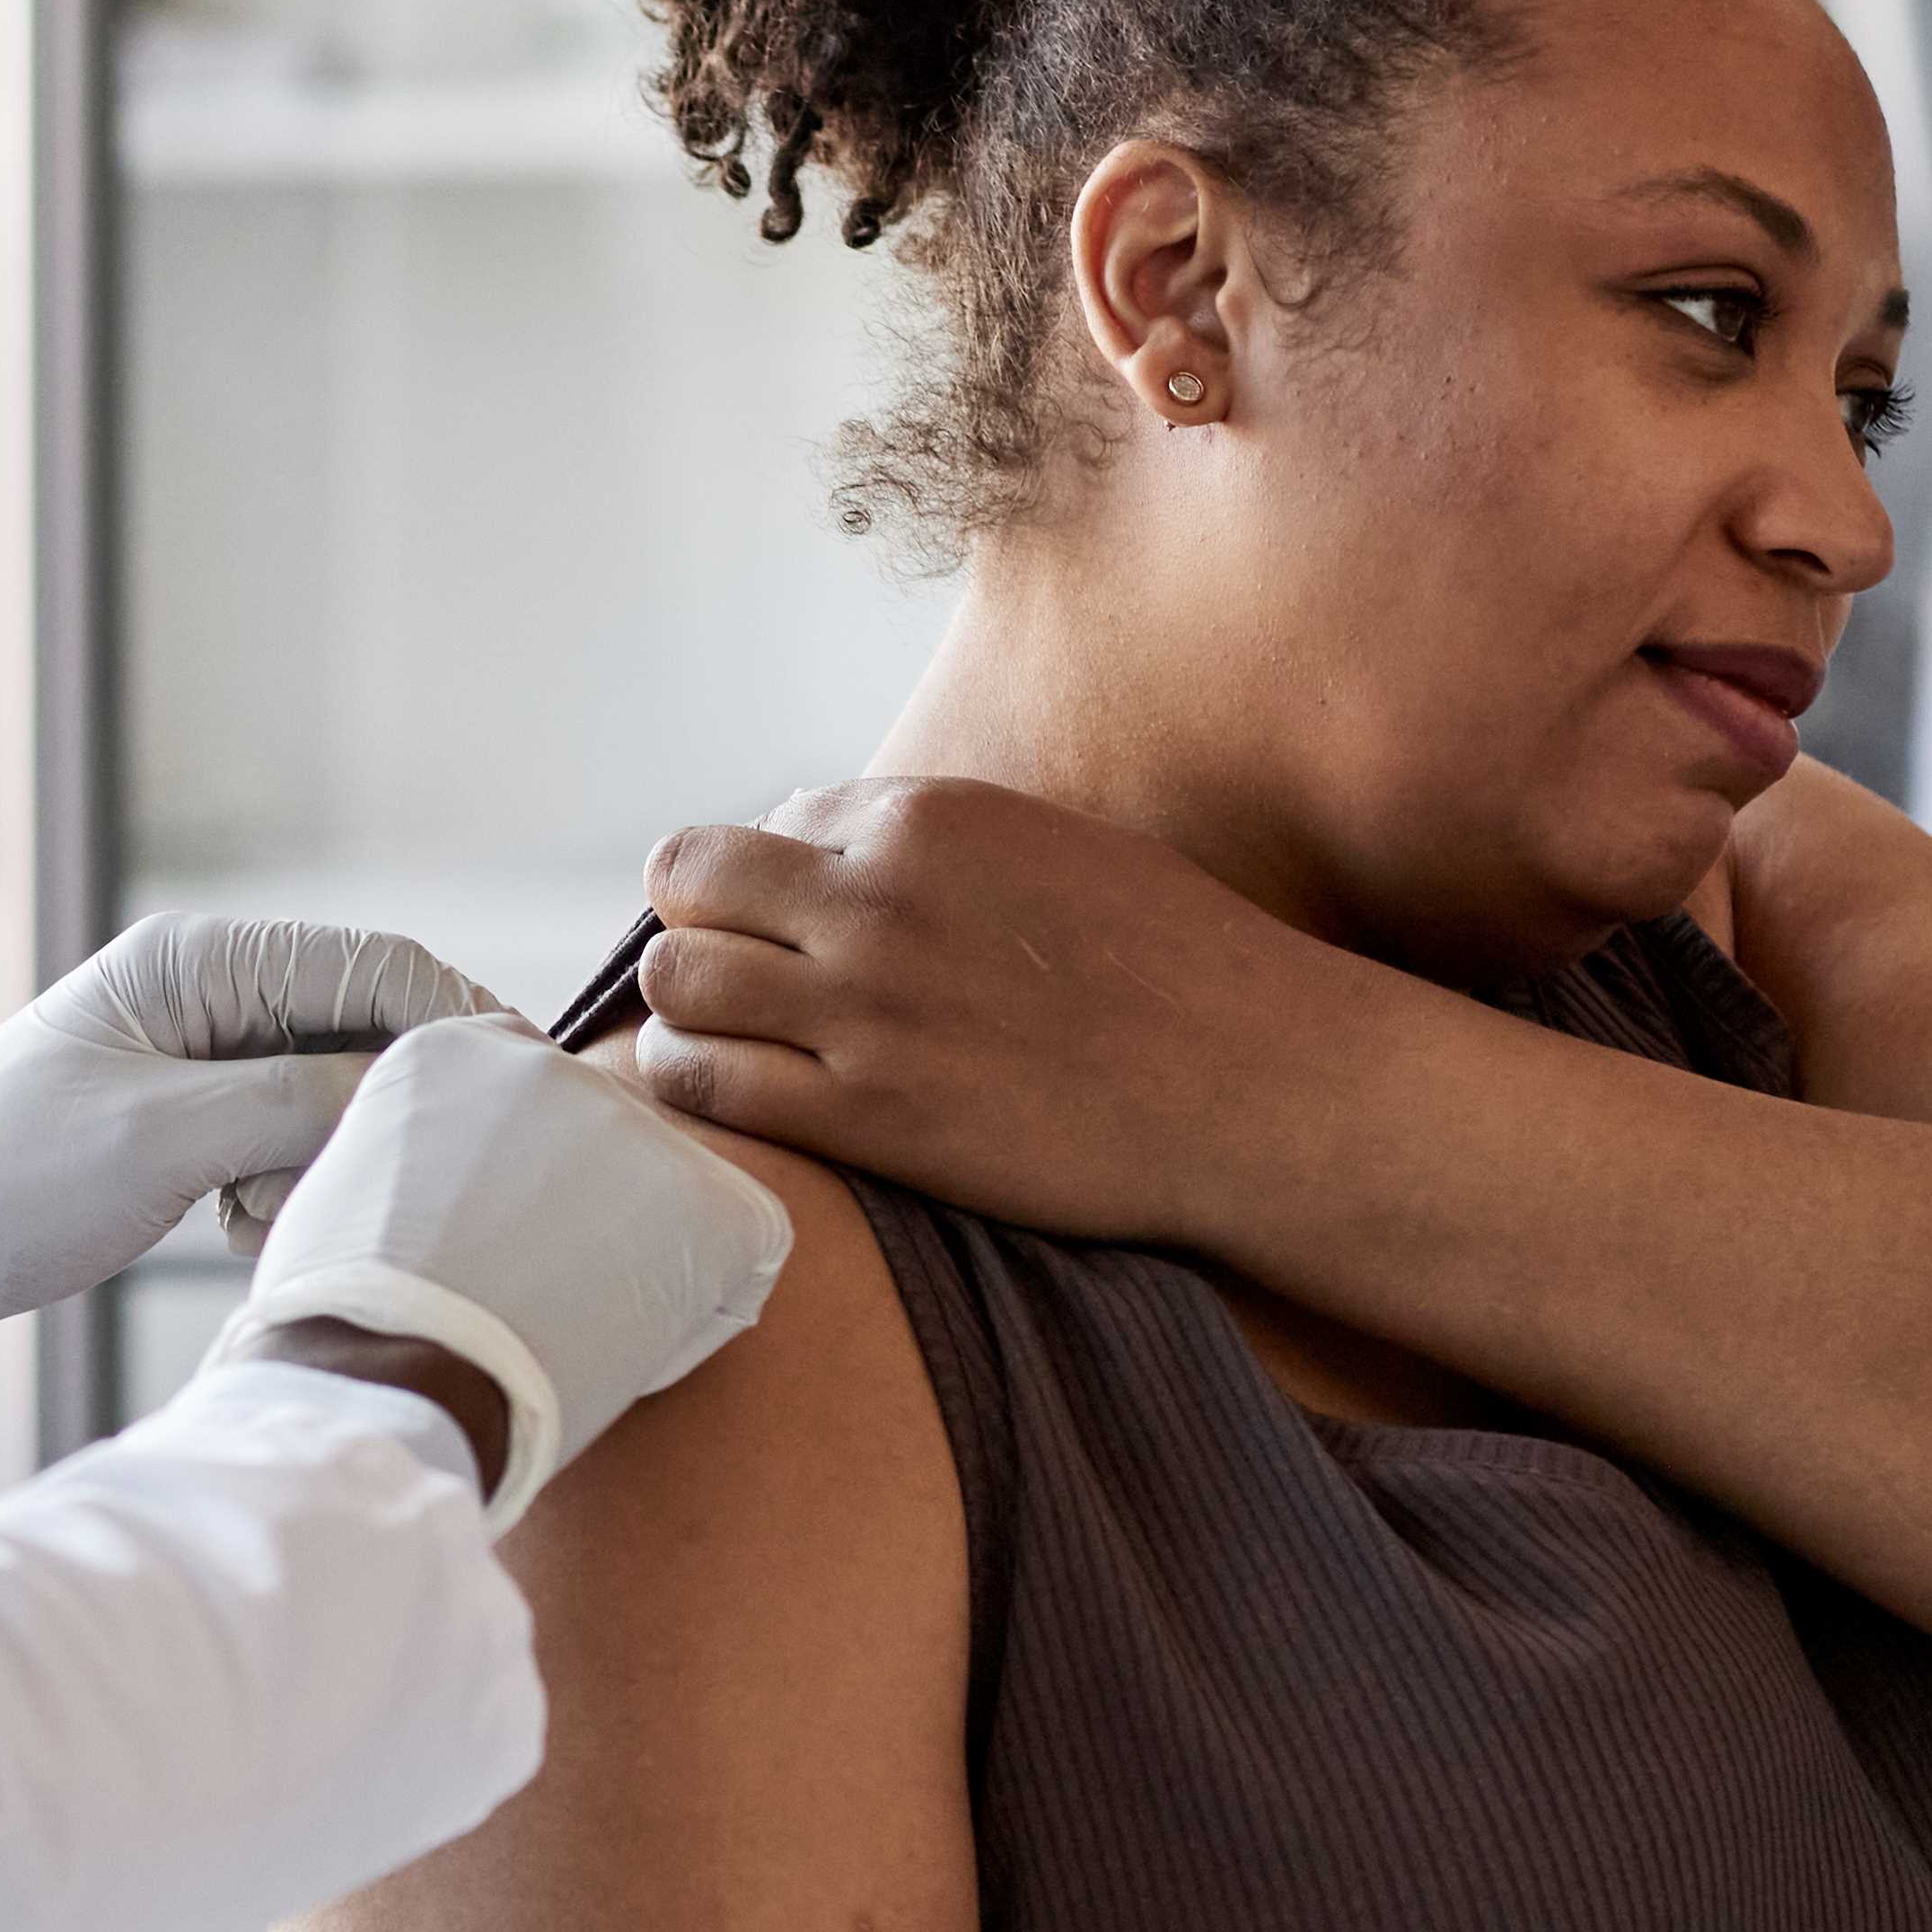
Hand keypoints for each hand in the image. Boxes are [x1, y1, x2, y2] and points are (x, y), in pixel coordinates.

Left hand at [0, 915, 498, 1395]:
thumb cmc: (3, 1180)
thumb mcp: (163, 1141)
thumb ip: (299, 1102)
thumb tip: (422, 1084)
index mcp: (198, 961)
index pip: (375, 963)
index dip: (458, 1022)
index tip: (523, 1091)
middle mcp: (208, 993)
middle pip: (366, 1028)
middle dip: (382, 1108)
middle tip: (382, 1180)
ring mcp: (200, 1058)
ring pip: (333, 1096)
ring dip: (320, 1159)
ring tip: (246, 1211)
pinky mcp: (189, 1122)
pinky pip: (288, 1143)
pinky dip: (281, 1187)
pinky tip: (228, 1225)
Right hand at [203, 1016, 792, 1523]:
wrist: (386, 1382)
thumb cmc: (345, 1329)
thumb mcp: (353, 1196)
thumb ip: (422, 1159)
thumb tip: (455, 1194)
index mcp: (455, 1052)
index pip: (529, 1108)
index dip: (525, 1191)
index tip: (489, 1253)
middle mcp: (557, 1064)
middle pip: (605, 1148)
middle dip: (589, 1222)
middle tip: (529, 1304)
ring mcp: (638, 1127)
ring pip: (673, 1203)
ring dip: (641, 1267)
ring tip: (569, 1335)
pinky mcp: (711, 1201)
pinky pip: (742, 1260)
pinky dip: (700, 1319)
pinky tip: (627, 1357)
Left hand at [629, 777, 1372, 1253]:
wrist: (1253, 1082)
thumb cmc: (1181, 968)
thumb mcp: (1056, 848)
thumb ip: (947, 846)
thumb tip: (857, 854)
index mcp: (924, 815)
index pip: (777, 819)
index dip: (782, 875)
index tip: (805, 922)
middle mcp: (875, 897)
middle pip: (693, 879)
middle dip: (698, 919)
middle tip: (732, 969)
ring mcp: (861, 1009)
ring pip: (679, 980)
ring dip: (684, 1002)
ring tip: (717, 1031)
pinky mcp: (864, 1116)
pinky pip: (705, 1084)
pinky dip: (686, 1079)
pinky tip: (715, 1087)